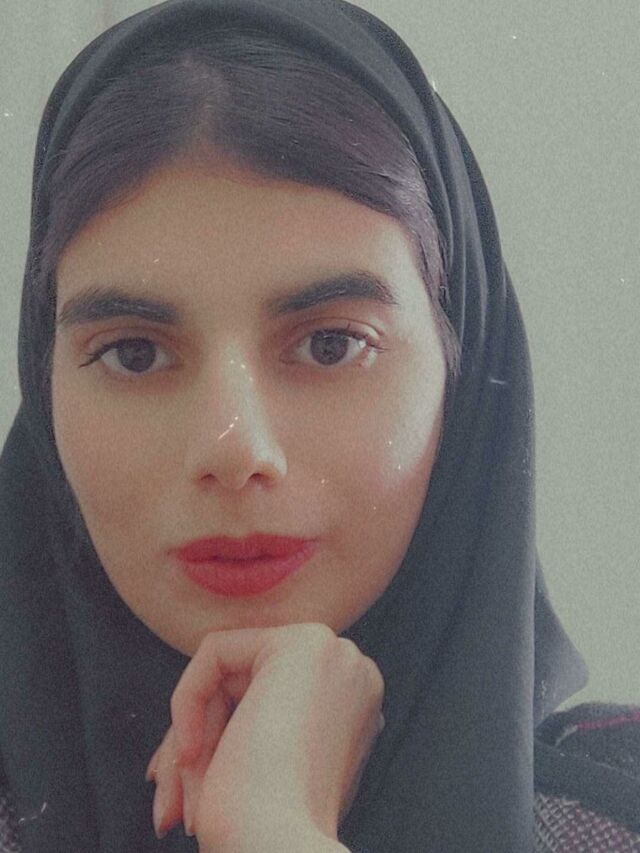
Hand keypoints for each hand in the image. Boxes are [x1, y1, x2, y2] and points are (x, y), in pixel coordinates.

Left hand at [146, 623, 384, 849]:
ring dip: (190, 744)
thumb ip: (254, 732)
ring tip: (175, 806)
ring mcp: (333, 654)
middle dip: (197, 747)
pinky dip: (187, 702)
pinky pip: (215, 651)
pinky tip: (190, 755)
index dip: (215, 743)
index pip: (262, 705)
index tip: (181, 795)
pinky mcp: (301, 643)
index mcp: (350, 709)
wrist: (278, 849)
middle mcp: (350, 673)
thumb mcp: (263, 772)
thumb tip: (203, 730)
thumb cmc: (262, 830)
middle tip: (168, 810)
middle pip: (243, 689)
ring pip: (225, 677)